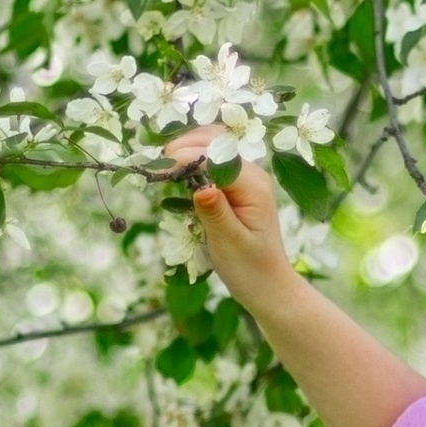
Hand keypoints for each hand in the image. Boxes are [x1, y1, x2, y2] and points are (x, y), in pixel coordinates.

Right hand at [166, 133, 298, 320]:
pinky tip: (177, 170)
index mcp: (254, 188)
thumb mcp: (229, 243)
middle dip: (185, 145)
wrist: (268, 285)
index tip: (159, 167)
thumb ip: (215, 212)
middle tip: (157, 164)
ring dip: (188, 148)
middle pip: (217, 141)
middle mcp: (254, 175)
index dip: (186, 157)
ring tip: (163, 165)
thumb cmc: (249, 268)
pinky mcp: (238, 185)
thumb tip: (200, 187)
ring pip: (215, 146)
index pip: (217, 159)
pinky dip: (194, 159)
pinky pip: (215, 161)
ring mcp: (247, 178)